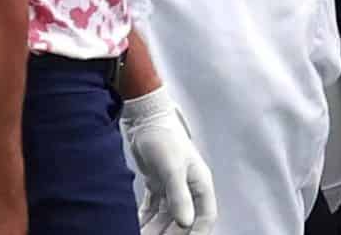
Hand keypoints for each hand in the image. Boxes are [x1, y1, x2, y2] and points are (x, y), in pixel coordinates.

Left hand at [119, 88, 216, 233]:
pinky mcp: (156, 184)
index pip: (205, 216)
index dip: (198, 234)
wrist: (144, 117)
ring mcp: (172, 186)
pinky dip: (145, 220)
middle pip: (183, 221)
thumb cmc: (163, 137)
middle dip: (170, 234)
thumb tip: (186, 222)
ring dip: (155, 229)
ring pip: (166, 217)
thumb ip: (180, 196)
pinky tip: (135, 226)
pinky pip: (153, 209)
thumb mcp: (172, 167)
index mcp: (199, 183)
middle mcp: (188, 187)